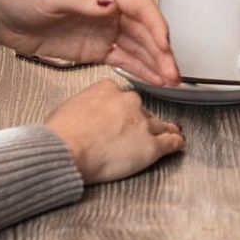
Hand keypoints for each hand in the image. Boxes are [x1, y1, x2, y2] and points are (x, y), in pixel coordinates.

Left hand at [0, 0, 179, 85]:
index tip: (164, 46)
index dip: (156, 27)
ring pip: (139, 48)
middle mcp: (111, 10)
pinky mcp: (96, 49)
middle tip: (173, 72)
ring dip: (156, 63)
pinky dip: (140, 70)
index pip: (141, 8)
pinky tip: (153, 79)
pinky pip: (124, 60)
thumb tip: (109, 4)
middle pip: (145, 31)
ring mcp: (105, 31)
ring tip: (170, 81)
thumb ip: (81, 1)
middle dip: (162, 52)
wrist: (2, 19)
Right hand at [45, 79, 184, 182]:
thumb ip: (86, 104)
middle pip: (143, 111)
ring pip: (160, 125)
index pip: (124, 97)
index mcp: (109, 89)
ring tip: (172, 133)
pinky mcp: (151, 145)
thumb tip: (85, 113)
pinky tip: (178, 144)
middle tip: (141, 130)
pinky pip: (170, 142)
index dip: (124, 109)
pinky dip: (176, 143)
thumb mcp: (69, 106)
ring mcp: (143, 123)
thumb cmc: (61, 134)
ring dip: (166, 130)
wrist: (66, 150)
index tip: (125, 115)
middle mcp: (130, 102)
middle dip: (142, 121)